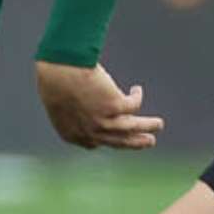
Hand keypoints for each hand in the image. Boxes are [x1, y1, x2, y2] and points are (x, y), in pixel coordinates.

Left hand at [35, 61, 163, 149]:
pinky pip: (133, 105)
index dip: (106, 139)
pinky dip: (137, 96)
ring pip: (132, 127)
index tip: (114, 134)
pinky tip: (137, 89)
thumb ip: (71, 111)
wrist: (60, 70)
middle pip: (119, 142)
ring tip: (158, 124)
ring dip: (148, 126)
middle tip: (149, 142)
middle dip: (136, 143)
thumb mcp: (58, 102)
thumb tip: (81, 105)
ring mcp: (104, 122)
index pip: (94, 143)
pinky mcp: (116, 107)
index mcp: (72, 134)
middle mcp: (90, 133)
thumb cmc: (54, 80)